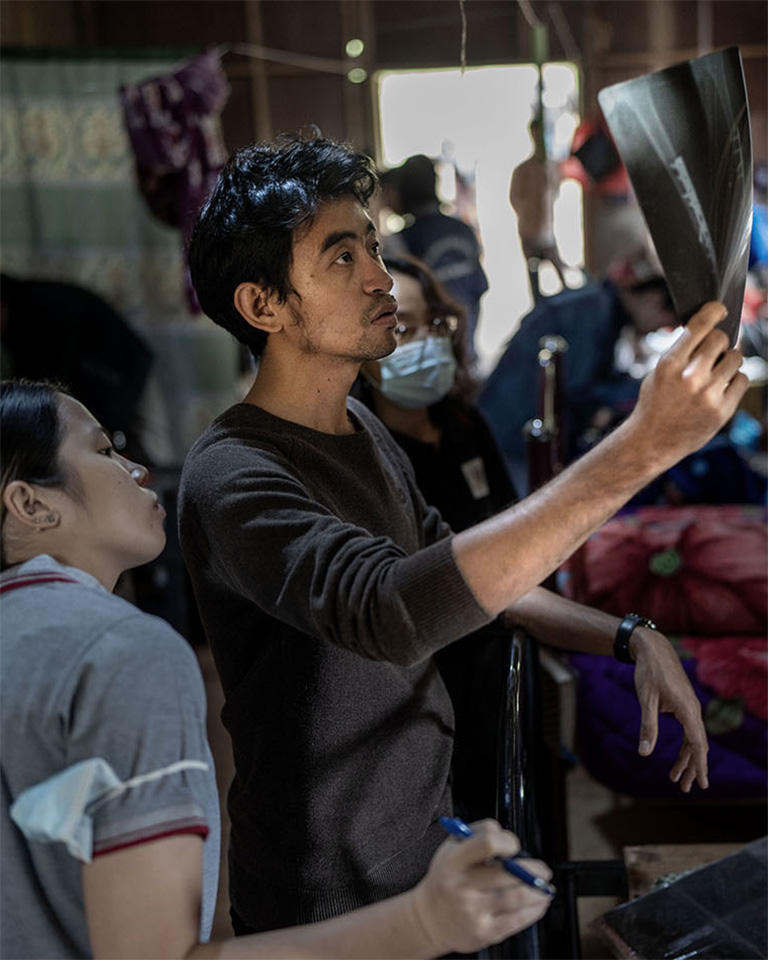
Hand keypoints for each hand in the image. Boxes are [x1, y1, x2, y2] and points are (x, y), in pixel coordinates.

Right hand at [410, 819, 551, 954]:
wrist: (429, 918)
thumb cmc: (446, 877)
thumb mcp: (451, 847)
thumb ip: (477, 834)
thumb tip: (506, 837)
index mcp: (454, 861)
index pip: (487, 844)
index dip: (508, 841)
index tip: (514, 845)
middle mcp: (463, 886)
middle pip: (508, 874)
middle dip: (533, 870)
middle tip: (542, 869)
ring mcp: (474, 911)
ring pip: (517, 897)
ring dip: (538, 891)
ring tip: (544, 886)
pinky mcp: (484, 932)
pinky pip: (517, 920)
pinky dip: (534, 910)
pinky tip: (539, 903)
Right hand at [626, 301, 747, 469]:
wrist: (652, 441)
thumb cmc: (655, 403)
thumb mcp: (658, 373)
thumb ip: (682, 352)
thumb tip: (713, 329)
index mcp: (669, 364)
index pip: (699, 326)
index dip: (714, 311)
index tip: (721, 309)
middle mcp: (690, 377)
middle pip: (720, 340)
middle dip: (719, 342)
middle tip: (713, 352)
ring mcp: (708, 395)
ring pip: (736, 358)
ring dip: (729, 361)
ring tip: (716, 372)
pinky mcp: (722, 411)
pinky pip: (742, 380)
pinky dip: (734, 380)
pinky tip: (721, 388)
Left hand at [630, 627, 708, 792]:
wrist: (652, 648)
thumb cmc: (649, 672)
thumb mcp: (645, 699)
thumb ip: (647, 727)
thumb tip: (644, 753)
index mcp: (687, 709)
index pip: (697, 744)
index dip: (699, 765)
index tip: (702, 783)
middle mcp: (693, 709)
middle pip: (697, 745)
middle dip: (693, 768)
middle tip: (687, 789)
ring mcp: (689, 707)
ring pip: (693, 739)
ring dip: (687, 759)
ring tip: (677, 778)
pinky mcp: (683, 704)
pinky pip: (688, 729)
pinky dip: (684, 745)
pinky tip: (678, 757)